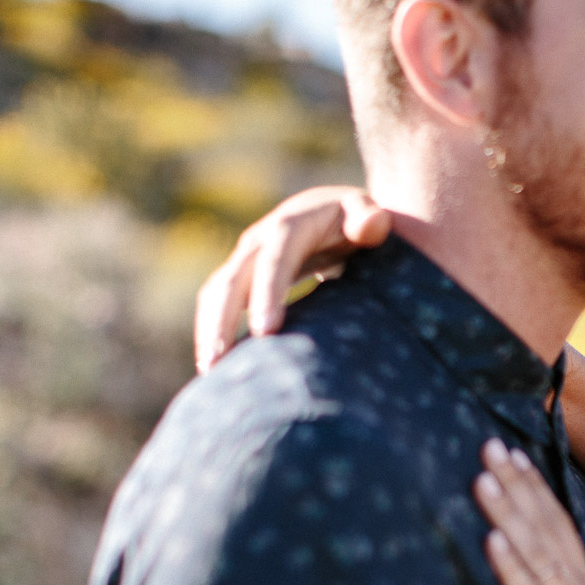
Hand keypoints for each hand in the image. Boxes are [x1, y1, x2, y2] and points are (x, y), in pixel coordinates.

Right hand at [194, 186, 391, 371]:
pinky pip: (218, 304)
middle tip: (220, 360)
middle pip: (233, 279)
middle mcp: (260, 241)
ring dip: (209, 330)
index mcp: (291, 226)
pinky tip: (216, 368)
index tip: (266, 330)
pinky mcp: (242, 278)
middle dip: (223, 319)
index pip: (274, 260)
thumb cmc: (357, 220)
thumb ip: (371, 219)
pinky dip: (212, 331)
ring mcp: (246, 260)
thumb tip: (374, 224)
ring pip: (216, 293)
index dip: (267, 293)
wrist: (334, 214)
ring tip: (211, 371)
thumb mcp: (367, 213)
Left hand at [474, 439, 584, 584]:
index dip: (537, 493)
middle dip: (518, 484)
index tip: (517, 458)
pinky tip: (491, 539)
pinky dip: (511, 566)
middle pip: (547, 527)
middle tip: (491, 444)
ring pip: (535, 551)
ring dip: (508, 512)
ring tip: (483, 476)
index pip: (562, 530)